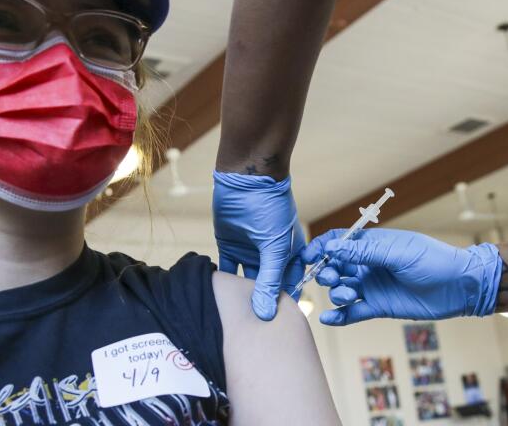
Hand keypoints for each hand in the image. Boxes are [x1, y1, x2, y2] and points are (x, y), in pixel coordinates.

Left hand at [212, 171, 305, 319]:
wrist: (246, 178)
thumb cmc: (271, 208)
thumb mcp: (275, 247)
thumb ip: (269, 281)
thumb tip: (265, 314)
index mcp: (290, 255)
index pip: (287, 287)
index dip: (281, 305)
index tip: (272, 329)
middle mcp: (270, 256)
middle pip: (265, 287)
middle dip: (259, 304)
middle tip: (250, 331)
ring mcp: (249, 251)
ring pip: (245, 280)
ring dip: (239, 295)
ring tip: (233, 318)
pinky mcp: (230, 245)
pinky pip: (225, 268)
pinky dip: (222, 280)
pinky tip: (217, 297)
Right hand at [304, 228, 501, 324]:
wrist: (461, 287)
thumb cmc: (433, 261)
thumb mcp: (397, 253)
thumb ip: (363, 253)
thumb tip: (331, 248)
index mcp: (371, 245)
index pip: (337, 242)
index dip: (320, 247)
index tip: (307, 258)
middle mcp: (367, 265)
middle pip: (334, 267)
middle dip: (327, 272)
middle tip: (332, 278)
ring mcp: (372, 286)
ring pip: (341, 290)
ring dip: (337, 293)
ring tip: (350, 295)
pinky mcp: (378, 306)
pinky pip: (353, 313)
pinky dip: (339, 316)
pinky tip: (328, 319)